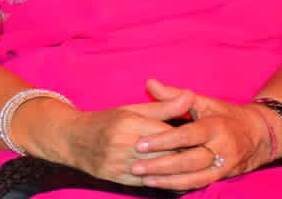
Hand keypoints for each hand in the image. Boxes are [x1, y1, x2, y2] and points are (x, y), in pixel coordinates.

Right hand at [53, 86, 195, 184]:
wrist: (73, 139)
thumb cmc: (106, 121)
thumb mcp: (132, 109)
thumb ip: (163, 106)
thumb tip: (190, 96)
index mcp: (129, 122)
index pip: (167, 132)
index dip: (188, 137)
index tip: (206, 138)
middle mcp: (124, 143)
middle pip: (164, 153)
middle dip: (187, 156)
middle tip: (209, 156)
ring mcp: (119, 162)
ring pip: (157, 171)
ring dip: (178, 172)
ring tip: (198, 170)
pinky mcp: (116, 178)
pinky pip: (146, 184)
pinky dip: (164, 184)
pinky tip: (177, 182)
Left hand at [129, 79, 272, 190]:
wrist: (259, 135)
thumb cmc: (225, 115)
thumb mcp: (203, 101)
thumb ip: (174, 95)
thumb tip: (150, 83)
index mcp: (215, 126)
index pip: (186, 135)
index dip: (162, 141)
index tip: (140, 144)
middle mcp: (222, 148)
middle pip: (189, 160)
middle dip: (161, 165)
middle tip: (136, 166)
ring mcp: (224, 165)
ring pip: (194, 177)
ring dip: (168, 180)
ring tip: (144, 179)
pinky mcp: (223, 177)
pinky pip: (200, 183)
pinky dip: (180, 186)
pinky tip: (160, 184)